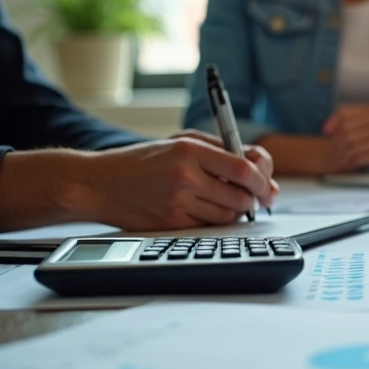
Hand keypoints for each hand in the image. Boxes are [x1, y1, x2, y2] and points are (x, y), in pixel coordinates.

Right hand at [85, 137, 277, 229]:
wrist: (100, 183)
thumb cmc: (144, 161)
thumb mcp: (181, 141)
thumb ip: (221, 149)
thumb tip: (259, 166)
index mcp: (190, 150)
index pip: (244, 168)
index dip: (264, 181)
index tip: (268, 188)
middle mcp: (185, 176)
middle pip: (241, 196)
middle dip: (252, 199)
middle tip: (252, 198)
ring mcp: (177, 202)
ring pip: (228, 215)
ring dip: (234, 211)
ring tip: (222, 200)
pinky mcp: (171, 223)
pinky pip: (209, 227)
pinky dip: (214, 221)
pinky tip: (204, 210)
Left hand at [323, 101, 368, 171]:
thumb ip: (350, 121)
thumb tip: (326, 128)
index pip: (345, 113)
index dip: (333, 121)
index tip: (325, 131)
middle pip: (346, 131)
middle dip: (336, 145)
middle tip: (333, 155)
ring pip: (351, 145)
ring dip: (342, 157)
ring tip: (340, 163)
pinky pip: (359, 157)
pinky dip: (351, 163)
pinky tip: (349, 166)